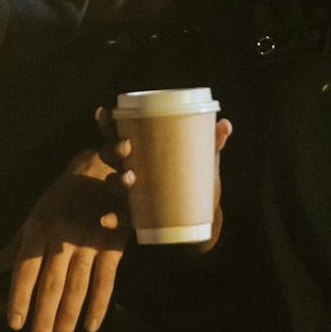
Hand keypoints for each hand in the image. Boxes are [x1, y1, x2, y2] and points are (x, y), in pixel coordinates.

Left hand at [0, 155, 128, 331]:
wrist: (99, 169)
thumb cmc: (62, 196)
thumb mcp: (34, 216)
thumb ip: (14, 246)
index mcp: (40, 228)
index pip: (26, 269)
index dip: (20, 297)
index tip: (15, 325)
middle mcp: (63, 237)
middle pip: (52, 283)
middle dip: (44, 316)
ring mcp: (90, 242)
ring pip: (77, 286)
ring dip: (68, 317)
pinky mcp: (113, 245)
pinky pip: (106, 280)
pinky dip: (99, 304)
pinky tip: (91, 327)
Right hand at [97, 107, 233, 253]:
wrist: (198, 218)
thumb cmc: (195, 181)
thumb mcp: (203, 163)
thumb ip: (211, 145)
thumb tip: (225, 124)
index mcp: (139, 151)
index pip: (116, 133)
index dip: (107, 123)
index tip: (105, 112)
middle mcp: (128, 170)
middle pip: (109, 155)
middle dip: (113, 149)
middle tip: (127, 146)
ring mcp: (129, 195)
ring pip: (112, 185)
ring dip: (115, 181)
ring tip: (128, 178)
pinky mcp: (134, 217)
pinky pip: (118, 218)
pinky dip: (112, 218)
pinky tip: (106, 219)